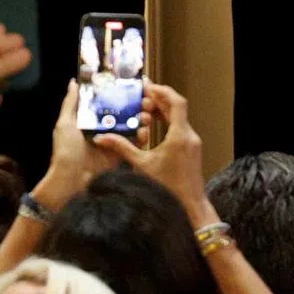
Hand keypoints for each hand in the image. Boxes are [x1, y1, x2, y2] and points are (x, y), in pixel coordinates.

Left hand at [33, 80, 149, 210]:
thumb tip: (74, 82)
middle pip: (122, 115)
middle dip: (134, 108)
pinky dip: (141, 139)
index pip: (107, 104)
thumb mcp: (65, 123)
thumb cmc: (66, 150)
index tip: (130, 86)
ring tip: (146, 116)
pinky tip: (145, 132)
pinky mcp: (121, 155)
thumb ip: (71, 103)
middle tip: (144, 102)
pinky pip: (133, 145)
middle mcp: (103, 130)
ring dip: (140, 122)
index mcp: (90, 121)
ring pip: (131, 129)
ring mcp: (113, 143)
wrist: (72, 179)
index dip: (118, 95)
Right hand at [92, 83, 205, 218]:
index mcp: (179, 136)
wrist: (190, 205)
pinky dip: (168, 122)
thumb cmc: (167, 188)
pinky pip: (181, 128)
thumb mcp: (141, 165)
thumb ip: (122, 148)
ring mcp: (193, 143)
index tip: (147, 87)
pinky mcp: (192, 150)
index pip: (176, 103)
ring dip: (163, 111)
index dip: (162, 91)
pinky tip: (154, 124)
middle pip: (177, 108)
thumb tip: (100, 137)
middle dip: (159, 100)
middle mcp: (189, 136)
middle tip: (141, 96)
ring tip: (145, 107)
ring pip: (179, 118)